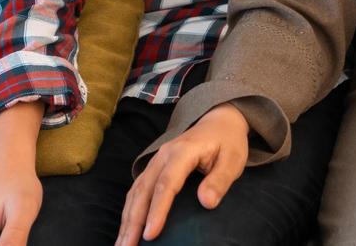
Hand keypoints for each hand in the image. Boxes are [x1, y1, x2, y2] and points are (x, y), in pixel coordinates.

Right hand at [115, 105, 250, 245]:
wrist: (218, 121)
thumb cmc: (227, 142)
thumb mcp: (233, 159)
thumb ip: (220, 180)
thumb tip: (206, 202)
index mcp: (183, 152)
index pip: (167, 184)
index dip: (157, 210)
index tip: (151, 234)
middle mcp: (163, 156)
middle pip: (144, 190)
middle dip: (133, 221)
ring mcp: (155, 161)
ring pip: (135, 192)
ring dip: (126, 219)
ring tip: (121, 245)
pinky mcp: (153, 169)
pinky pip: (136, 190)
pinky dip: (129, 211)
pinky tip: (125, 228)